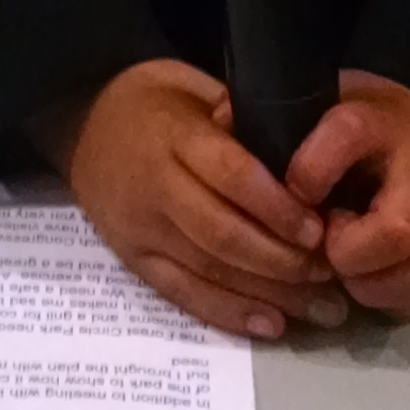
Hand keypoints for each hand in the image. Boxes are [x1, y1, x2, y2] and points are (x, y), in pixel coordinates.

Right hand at [36, 59, 348, 340]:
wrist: (78, 122)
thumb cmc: (150, 100)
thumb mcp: (192, 85)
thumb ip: (239, 116)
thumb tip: (298, 149)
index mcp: (172, 136)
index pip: (228, 175)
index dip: (276, 207)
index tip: (319, 228)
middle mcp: (153, 188)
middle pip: (222, 233)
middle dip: (282, 260)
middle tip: (332, 275)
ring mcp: (140, 230)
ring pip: (208, 270)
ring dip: (270, 294)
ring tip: (322, 309)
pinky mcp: (133, 260)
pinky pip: (182, 293)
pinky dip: (228, 313)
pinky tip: (271, 324)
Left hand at [284, 74, 409, 320]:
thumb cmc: (362, 123)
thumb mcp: (323, 102)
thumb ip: (276, 116)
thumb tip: (218, 122)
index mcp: (379, 121)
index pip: (349, 134)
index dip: (310, 170)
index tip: (290, 190)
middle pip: (396, 229)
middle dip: (346, 252)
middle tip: (323, 243)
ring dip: (367, 285)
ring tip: (343, 265)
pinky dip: (387, 300)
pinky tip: (364, 280)